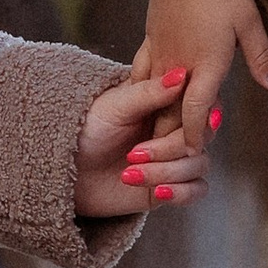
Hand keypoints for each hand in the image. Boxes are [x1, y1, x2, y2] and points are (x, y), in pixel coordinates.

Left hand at [75, 68, 210, 217]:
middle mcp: (174, 130)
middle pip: (200, 138)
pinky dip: (181, 193)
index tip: (175, 125)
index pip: (199, 107)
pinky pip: (196, 190)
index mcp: (165, 104)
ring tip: (131, 172)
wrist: (66, 169)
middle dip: (170, 149)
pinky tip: (158, 191)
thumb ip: (149, 93)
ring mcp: (173, 159)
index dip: (195, 117)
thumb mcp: (114, 107)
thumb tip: (181, 74)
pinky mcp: (169, 185)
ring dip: (167, 171)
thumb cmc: (84, 132)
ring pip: (199, 165)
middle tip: (134, 153)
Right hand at [140, 0, 267, 152]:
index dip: (196, 136)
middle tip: (168, 162)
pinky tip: (140, 105)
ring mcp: (159, 55)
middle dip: (168, 141)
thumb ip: (260, 58)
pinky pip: (139, 78)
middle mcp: (178, 65)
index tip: (196, 153)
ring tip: (150, 144)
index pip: (198, 111)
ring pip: (151, 101)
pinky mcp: (148, 43)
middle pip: (169, 114)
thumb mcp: (249, 22)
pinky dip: (140, 96)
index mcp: (206, 63)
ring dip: (152, 123)